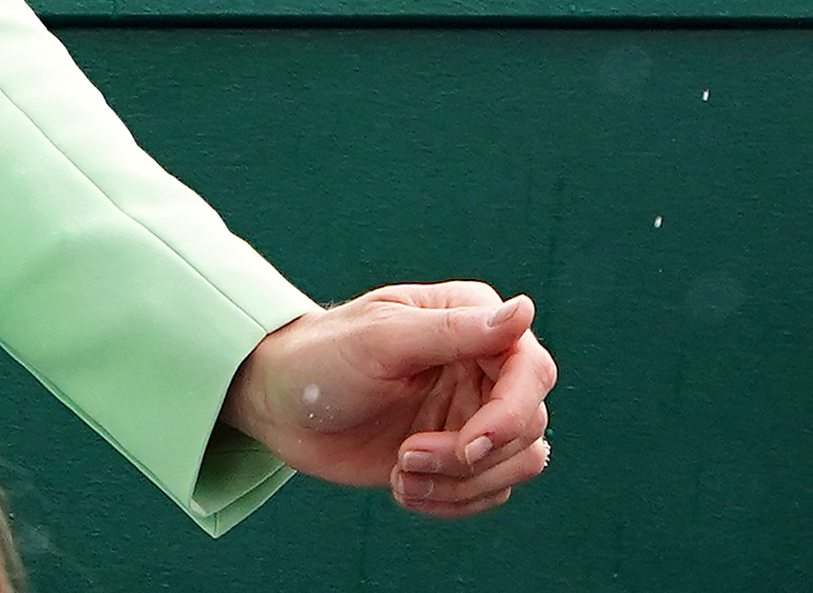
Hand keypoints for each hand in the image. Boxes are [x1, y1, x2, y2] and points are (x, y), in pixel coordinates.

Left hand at [222, 282, 554, 516]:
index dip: (511, 414)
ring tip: (401, 475)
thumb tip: (525, 310)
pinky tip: (402, 489)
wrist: (280, 407)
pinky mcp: (458, 456)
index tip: (469, 445)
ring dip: (460, 484)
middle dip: (471, 457)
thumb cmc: (323, 357)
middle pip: (529, 425)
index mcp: (470, 320)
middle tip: (406, 456)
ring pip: (518, 464)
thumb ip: (455, 330)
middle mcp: (482, 366)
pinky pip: (490, 492)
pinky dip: (450, 502)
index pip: (531, 370)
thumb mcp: (381, 339)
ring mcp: (473, 412)